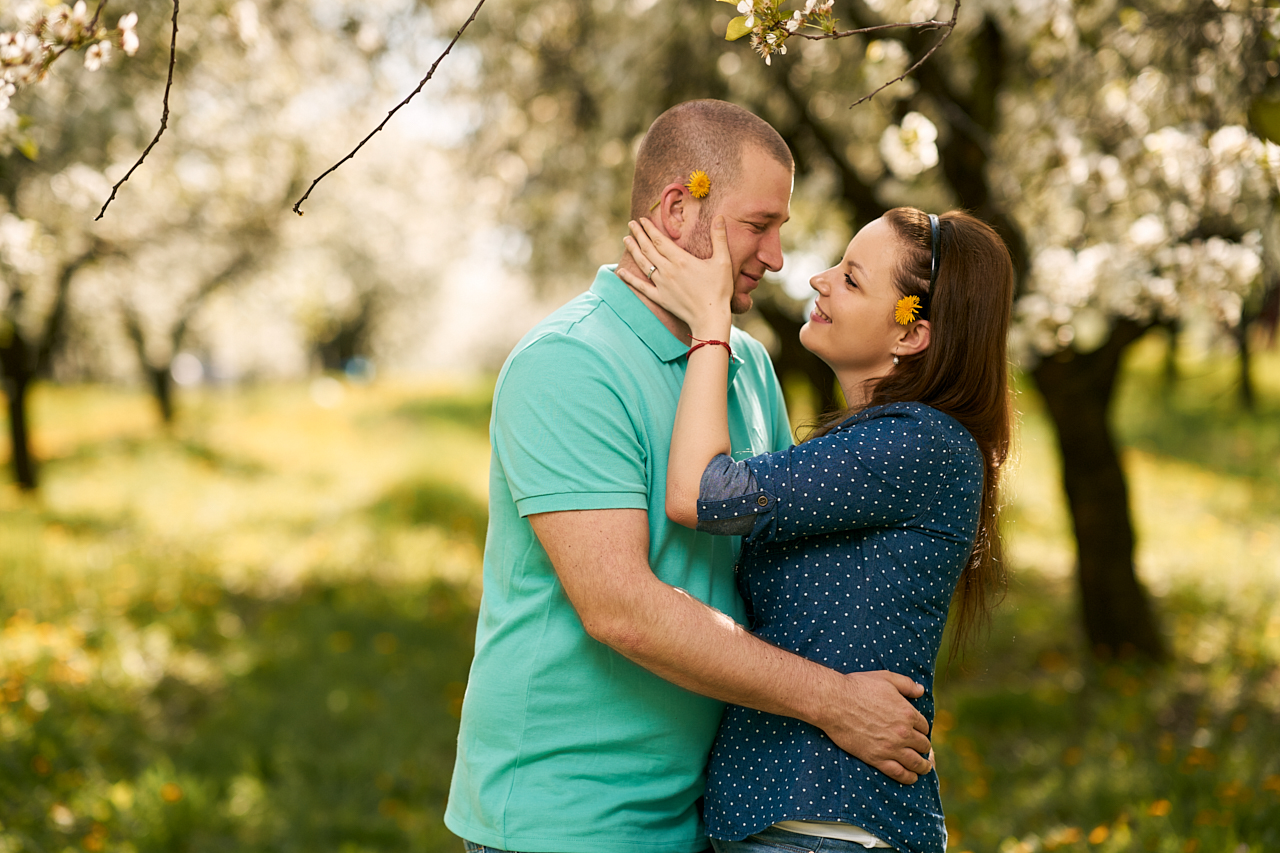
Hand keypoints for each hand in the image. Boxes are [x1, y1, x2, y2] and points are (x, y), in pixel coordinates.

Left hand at [616, 216, 733, 338]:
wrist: (710, 317)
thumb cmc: (719, 290)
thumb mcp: (723, 261)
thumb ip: (719, 237)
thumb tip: (720, 216)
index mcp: (680, 260)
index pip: (659, 240)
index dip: (649, 229)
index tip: (642, 219)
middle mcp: (667, 270)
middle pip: (648, 249)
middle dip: (638, 234)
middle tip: (630, 224)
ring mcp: (661, 285)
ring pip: (643, 264)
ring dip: (633, 250)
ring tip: (626, 239)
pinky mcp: (660, 298)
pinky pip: (641, 287)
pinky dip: (629, 279)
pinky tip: (620, 272)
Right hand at [814, 670, 932, 784]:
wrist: (834, 702)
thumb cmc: (858, 687)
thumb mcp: (885, 678)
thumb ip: (906, 684)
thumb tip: (921, 690)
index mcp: (907, 713)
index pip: (924, 726)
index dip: (922, 729)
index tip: (918, 732)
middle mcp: (903, 732)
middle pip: (923, 745)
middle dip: (924, 747)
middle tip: (922, 750)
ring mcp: (891, 747)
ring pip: (916, 762)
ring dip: (923, 766)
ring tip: (925, 768)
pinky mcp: (877, 758)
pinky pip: (899, 773)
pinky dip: (909, 777)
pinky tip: (912, 778)